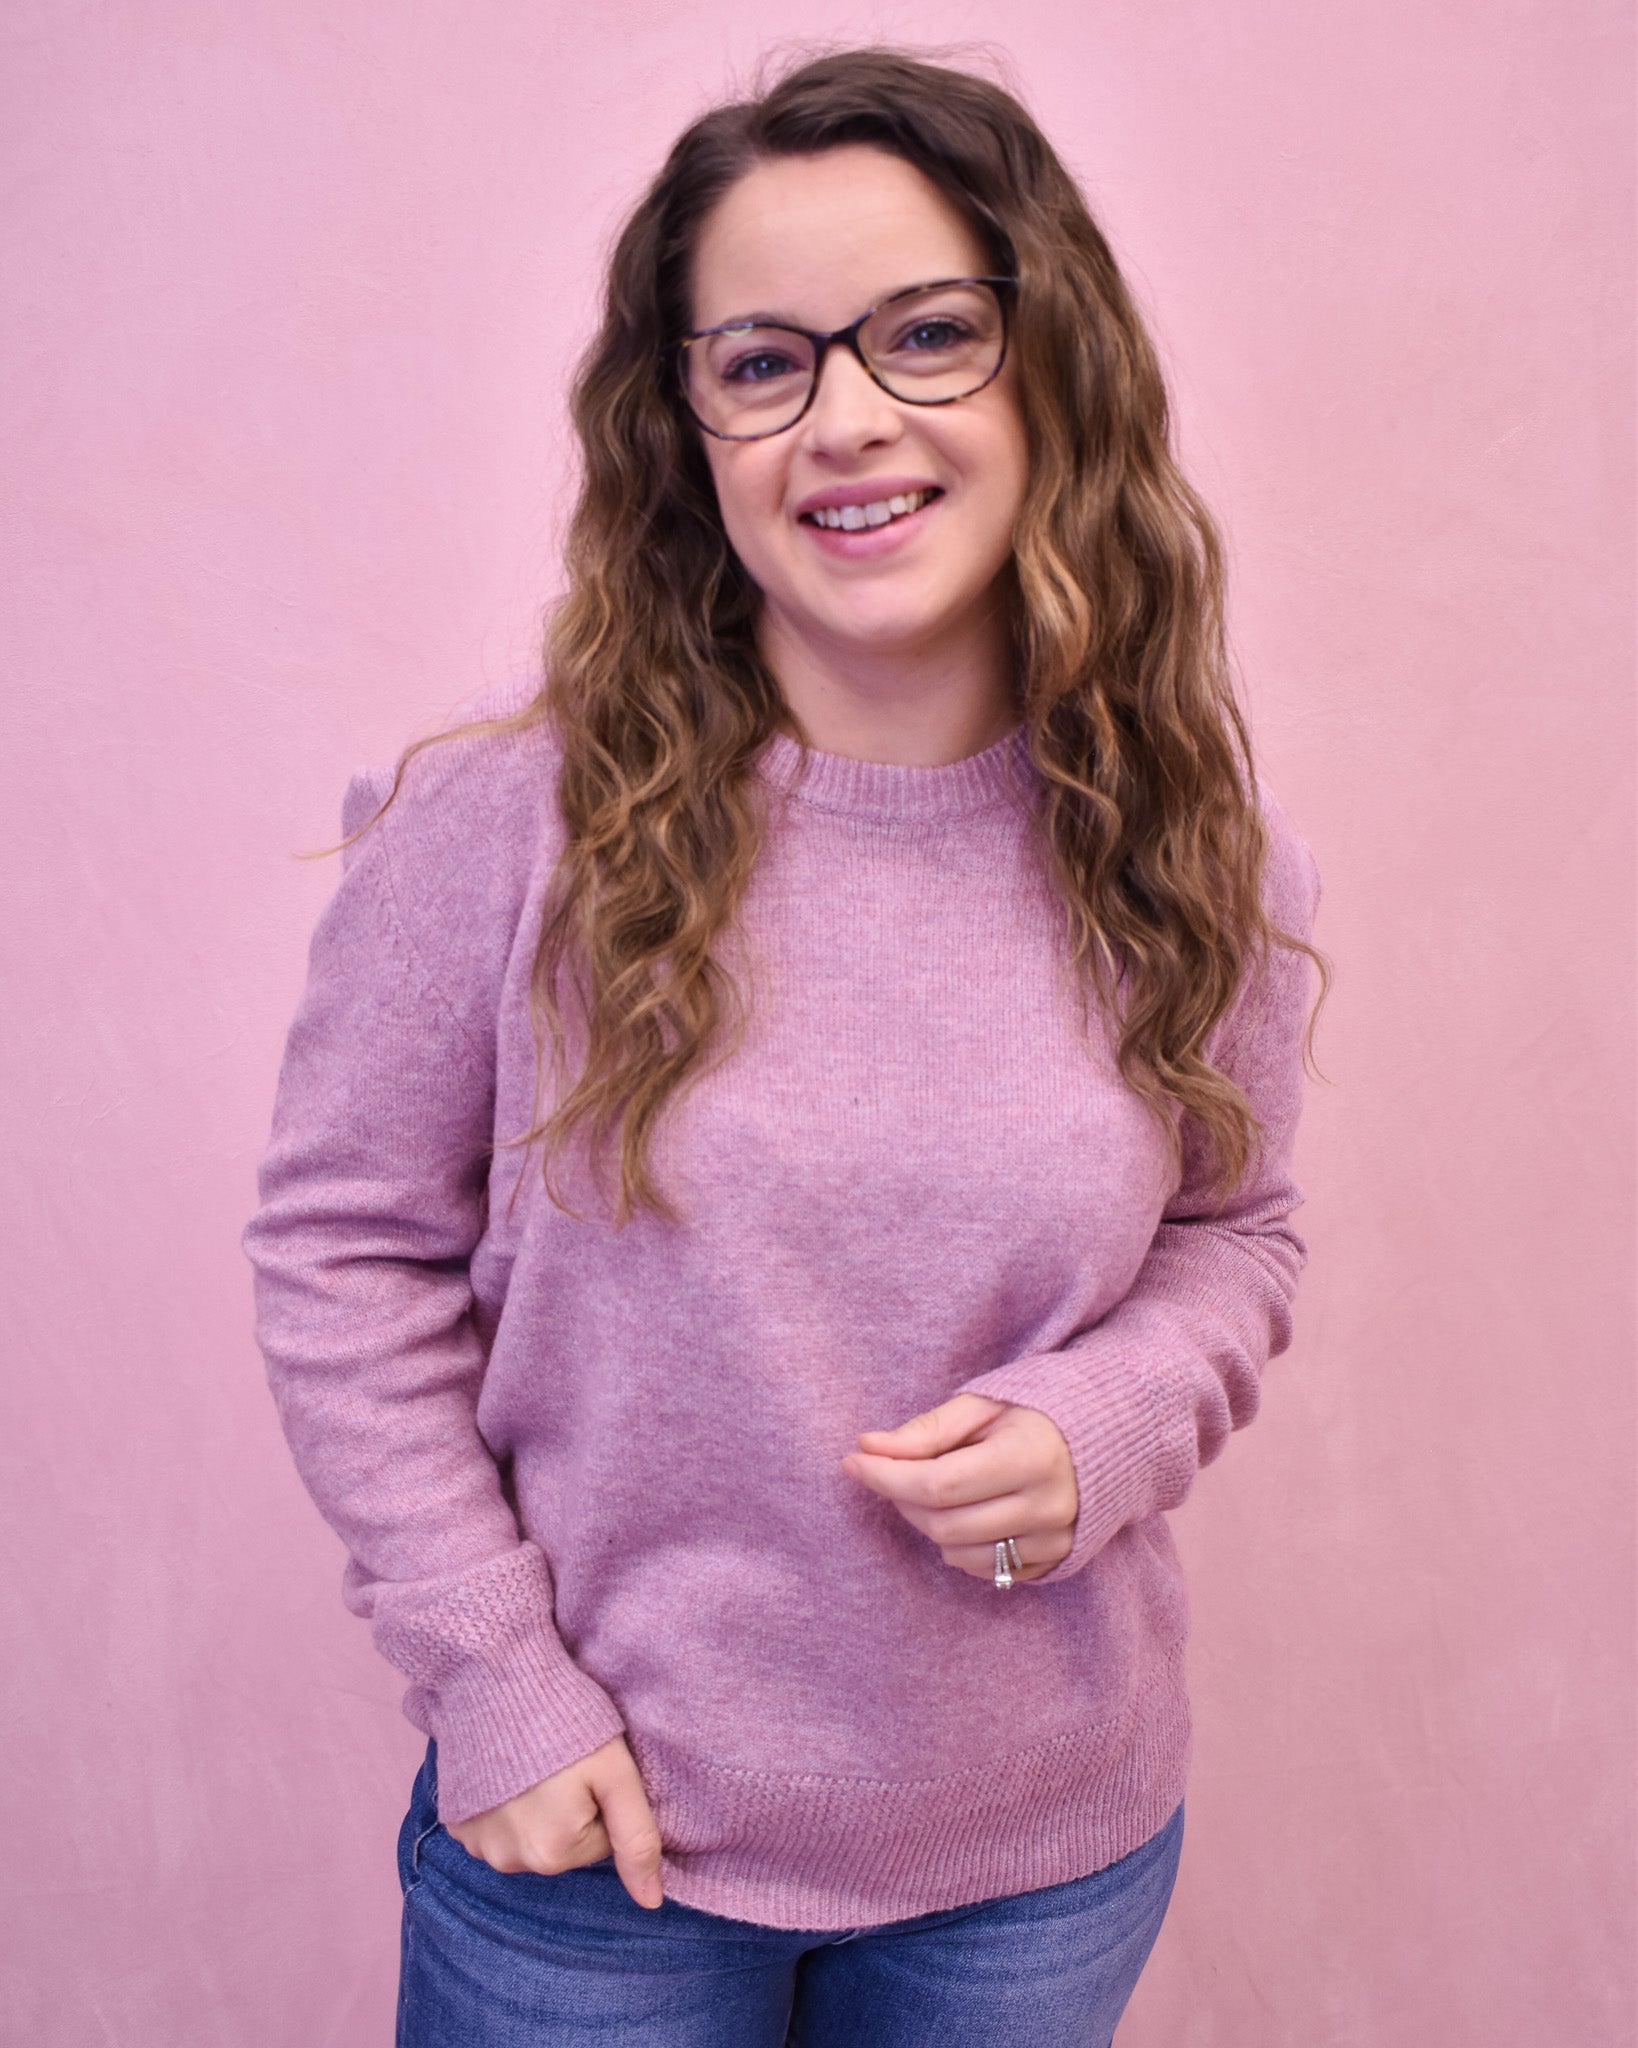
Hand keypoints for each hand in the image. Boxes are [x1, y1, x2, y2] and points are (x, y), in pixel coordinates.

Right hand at [444, 1733, 664, 1908]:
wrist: (494, 1679)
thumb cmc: (564, 1721)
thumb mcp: (616, 1774)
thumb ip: (638, 1840)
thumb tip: (652, 1903)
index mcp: (554, 1854)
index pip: (602, 1840)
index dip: (603, 1799)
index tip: (590, 1766)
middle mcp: (510, 1862)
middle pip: (566, 1843)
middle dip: (571, 1808)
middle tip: (562, 1761)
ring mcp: (478, 1846)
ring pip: (532, 1836)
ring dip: (537, 1808)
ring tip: (533, 1761)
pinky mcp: (457, 1824)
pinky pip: (498, 1827)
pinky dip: (505, 1804)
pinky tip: (505, 1769)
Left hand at [839, 1394, 1077, 1583]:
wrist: (1113, 1434)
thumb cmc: (1041, 1409)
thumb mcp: (985, 1404)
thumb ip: (927, 1430)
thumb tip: (867, 1446)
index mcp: (1032, 1456)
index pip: (940, 1483)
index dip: (887, 1476)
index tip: (853, 1460)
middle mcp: (1048, 1506)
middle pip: (944, 1523)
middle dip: (901, 1497)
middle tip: (890, 1468)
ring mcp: (1055, 1540)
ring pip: (958, 1553)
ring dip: (927, 1523)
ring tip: (932, 1486)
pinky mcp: (1056, 1561)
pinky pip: (985, 1570)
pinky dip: (958, 1545)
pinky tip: (965, 1510)